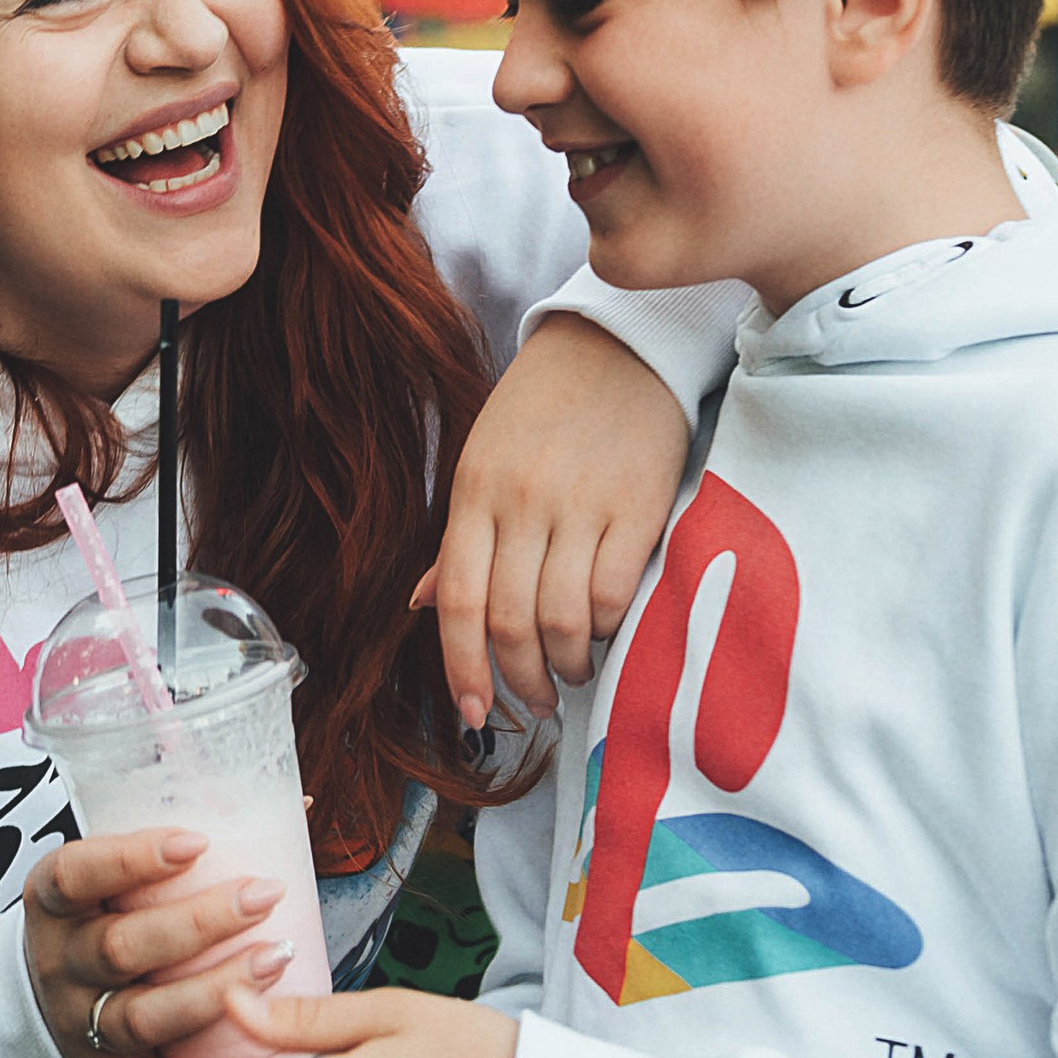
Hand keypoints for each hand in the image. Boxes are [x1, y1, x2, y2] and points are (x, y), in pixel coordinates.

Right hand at [22, 830, 288, 1057]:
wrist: (54, 1003)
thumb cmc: (106, 917)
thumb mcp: (111, 875)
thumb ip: (184, 840)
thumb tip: (299, 797)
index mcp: (51, 902)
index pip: (76, 875)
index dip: (132, 858)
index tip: (198, 841)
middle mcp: (59, 965)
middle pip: (122, 948)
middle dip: (200, 922)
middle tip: (266, 894)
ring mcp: (80, 1026)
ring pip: (145, 1017)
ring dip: (215, 989)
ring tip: (279, 957)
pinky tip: (261, 1045)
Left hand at [426, 312, 686, 729]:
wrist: (618, 344)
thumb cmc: (543, 411)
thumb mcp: (483, 463)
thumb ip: (459, 541)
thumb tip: (418, 606)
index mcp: (474, 493)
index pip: (459, 602)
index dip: (462, 669)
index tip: (473, 713)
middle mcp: (521, 502)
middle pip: (509, 622)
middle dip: (519, 680)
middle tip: (535, 700)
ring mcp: (581, 504)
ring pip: (561, 618)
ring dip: (566, 664)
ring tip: (573, 670)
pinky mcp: (638, 505)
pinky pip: (615, 591)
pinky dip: (609, 626)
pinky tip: (608, 628)